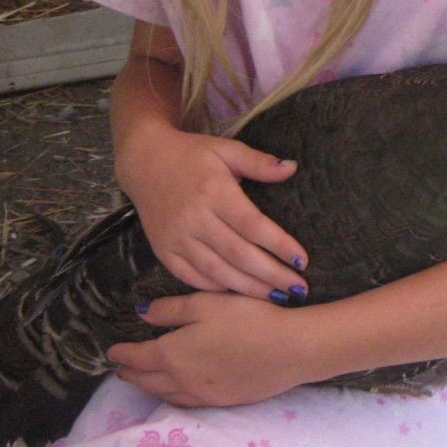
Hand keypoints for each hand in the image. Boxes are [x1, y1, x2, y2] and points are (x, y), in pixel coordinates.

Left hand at [108, 294, 312, 406]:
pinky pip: (187, 402)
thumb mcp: (207, 303)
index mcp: (173, 353)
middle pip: (147, 380)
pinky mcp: (223, 401)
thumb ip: (171, 310)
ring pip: (165, 395)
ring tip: (142, 381)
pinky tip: (176, 392)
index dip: (123, 354)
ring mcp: (203, 394)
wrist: (289, 350)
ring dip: (149, 388)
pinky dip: (172, 397)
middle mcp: (182, 379)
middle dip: (131, 374)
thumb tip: (143, 314)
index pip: (138, 357)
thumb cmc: (248, 319)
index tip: (111, 352)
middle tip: (121, 369)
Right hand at [116, 128, 309, 300]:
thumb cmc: (192, 155)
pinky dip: (216, 288)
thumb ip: (258, 162)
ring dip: (248, 288)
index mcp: (214, 192)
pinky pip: (191, 277)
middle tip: (298, 288)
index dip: (279, 245)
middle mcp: (194, 218)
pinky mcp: (163, 251)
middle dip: (270, 274)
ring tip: (275, 296)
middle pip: (238, 254)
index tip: (302, 259)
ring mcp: (176, 238)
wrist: (144, 162)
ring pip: (216, 271)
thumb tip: (292, 168)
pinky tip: (239, 294)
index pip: (252, 225)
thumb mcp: (226, 149)